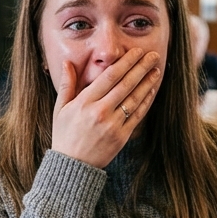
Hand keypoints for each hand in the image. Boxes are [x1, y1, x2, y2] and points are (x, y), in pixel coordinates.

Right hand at [49, 48, 160, 168]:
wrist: (72, 166)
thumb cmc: (64, 135)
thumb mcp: (60, 109)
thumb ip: (67, 85)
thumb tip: (66, 62)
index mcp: (84, 103)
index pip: (110, 76)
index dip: (125, 62)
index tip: (136, 52)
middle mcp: (100, 112)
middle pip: (126, 84)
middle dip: (141, 67)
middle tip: (153, 55)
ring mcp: (113, 125)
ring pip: (134, 98)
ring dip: (148, 83)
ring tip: (156, 70)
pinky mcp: (122, 136)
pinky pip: (137, 115)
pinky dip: (146, 101)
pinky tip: (152, 91)